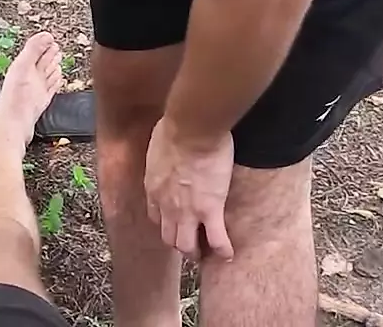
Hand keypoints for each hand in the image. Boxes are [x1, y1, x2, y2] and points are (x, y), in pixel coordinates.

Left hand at [144, 118, 235, 261]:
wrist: (192, 130)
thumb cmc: (176, 127)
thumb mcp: (160, 143)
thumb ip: (163, 153)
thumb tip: (168, 146)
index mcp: (153, 187)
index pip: (156, 216)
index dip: (166, 223)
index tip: (175, 223)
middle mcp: (166, 205)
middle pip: (169, 236)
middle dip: (179, 243)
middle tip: (191, 244)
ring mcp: (187, 211)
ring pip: (187, 245)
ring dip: (197, 251)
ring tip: (207, 253)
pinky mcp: (209, 210)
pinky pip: (216, 239)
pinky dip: (222, 250)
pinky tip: (228, 254)